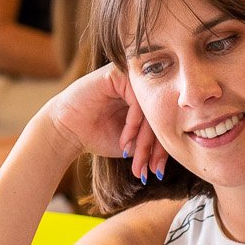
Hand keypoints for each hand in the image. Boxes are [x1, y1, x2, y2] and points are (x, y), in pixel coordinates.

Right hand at [42, 65, 166, 179]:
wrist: (66, 131)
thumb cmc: (97, 136)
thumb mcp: (131, 144)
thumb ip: (152, 143)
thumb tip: (179, 154)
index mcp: (144, 99)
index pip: (163, 121)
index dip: (162, 148)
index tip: (157, 171)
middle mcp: (138, 86)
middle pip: (159, 115)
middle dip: (154, 147)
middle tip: (149, 169)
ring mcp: (129, 78)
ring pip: (151, 108)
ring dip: (144, 138)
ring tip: (134, 157)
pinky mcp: (117, 73)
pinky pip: (137, 98)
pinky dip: (134, 123)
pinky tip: (125, 140)